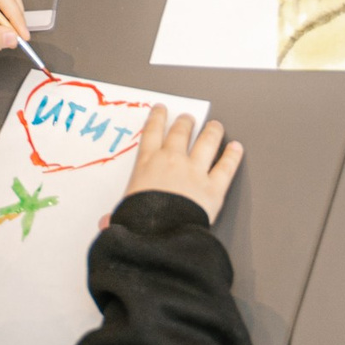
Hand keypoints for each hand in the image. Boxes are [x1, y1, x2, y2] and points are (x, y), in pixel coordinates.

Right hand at [119, 105, 242, 224]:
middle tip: (188, 118)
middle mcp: (172, 160)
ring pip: (206, 143)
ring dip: (211, 131)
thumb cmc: (139, 222)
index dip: (157, 118)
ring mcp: (195, 171)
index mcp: (147, 163)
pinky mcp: (213, 187)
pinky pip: (226, 167)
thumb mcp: (123, 214)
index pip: (152, 132)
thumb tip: (107, 224)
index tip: (160, 110)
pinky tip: (237, 148)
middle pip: (180, 133)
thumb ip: (118, 215)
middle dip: (185, 123)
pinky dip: (232, 156)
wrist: (160, 234)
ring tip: (215, 125)